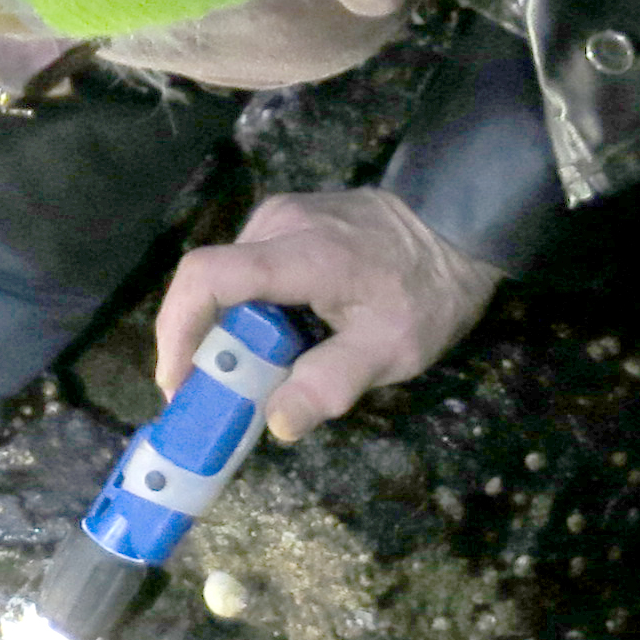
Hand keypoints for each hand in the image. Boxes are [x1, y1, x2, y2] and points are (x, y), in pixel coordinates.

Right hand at [154, 187, 502, 441]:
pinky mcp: (286, 218)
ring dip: (224, 328)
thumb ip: (331, 383)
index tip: (178, 383)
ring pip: (225, 277)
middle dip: (200, 344)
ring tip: (245, 373)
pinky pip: (245, 267)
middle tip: (211, 396)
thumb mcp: (392, 349)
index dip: (178, 330)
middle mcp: (276, 224)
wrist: (461, 223)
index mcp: (301, 254)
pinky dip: (244, 309)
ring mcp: (279, 215)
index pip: (208, 278)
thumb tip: (278, 424)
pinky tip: (270, 338)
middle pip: (208, 283)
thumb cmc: (429, 290)